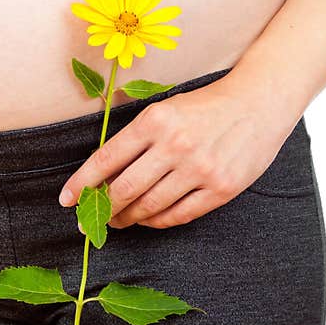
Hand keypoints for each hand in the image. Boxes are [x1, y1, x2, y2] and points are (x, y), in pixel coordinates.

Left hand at [58, 75, 299, 228]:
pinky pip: (179, 215)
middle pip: (125, 189)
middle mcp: (175, 145)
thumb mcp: (165, 109)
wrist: (258, 103)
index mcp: (155, 121)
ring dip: (128, 218)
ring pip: (150, 206)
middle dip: (102, 208)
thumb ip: (136, 138)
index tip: (67, 199)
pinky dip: (157, 221)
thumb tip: (103, 174)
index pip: (107, 158)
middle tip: (91, 219)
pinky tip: (148, 219)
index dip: (83, 183)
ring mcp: (200, 170)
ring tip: (119, 220)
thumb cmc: (205, 105)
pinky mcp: (221, 189)